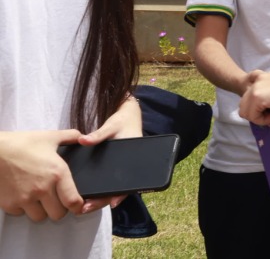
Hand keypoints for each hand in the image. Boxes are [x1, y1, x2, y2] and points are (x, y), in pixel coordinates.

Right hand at [0, 129, 86, 220]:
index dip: (78, 206)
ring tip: (40, 198)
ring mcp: (25, 198)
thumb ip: (71, 137)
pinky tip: (24, 195)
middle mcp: (42, 189)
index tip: (78, 206)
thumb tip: (83, 138)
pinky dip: (23, 208)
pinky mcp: (9, 204)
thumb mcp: (51, 137)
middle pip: (58, 214)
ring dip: (41, 210)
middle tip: (56, 200)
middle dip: (59, 209)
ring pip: (40, 217)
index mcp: (57, 173)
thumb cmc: (22, 143)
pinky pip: (21, 213)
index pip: (73, 201)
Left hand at [76, 94, 143, 212]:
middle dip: (101, 201)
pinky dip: (95, 191)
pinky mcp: (108, 169)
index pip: (129, 181)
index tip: (112, 202)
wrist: (127, 117)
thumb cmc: (122, 122)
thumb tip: (82, 140)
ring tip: (82, 206)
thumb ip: (98, 134)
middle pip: (116, 190)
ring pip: (109, 189)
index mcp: (131, 159)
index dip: (121, 193)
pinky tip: (82, 197)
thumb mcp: (111, 126)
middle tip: (85, 208)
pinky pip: (103, 183)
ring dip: (97, 199)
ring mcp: (116, 170)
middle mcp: (125, 168)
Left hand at [238, 71, 269, 125]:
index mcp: (261, 77)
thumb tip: (265, 111)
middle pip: (243, 105)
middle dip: (255, 114)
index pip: (247, 96)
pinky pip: (253, 117)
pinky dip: (263, 121)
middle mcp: (255, 81)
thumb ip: (268, 95)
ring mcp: (255, 89)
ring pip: (245, 112)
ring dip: (259, 118)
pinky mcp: (258, 98)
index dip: (256, 107)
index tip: (269, 111)